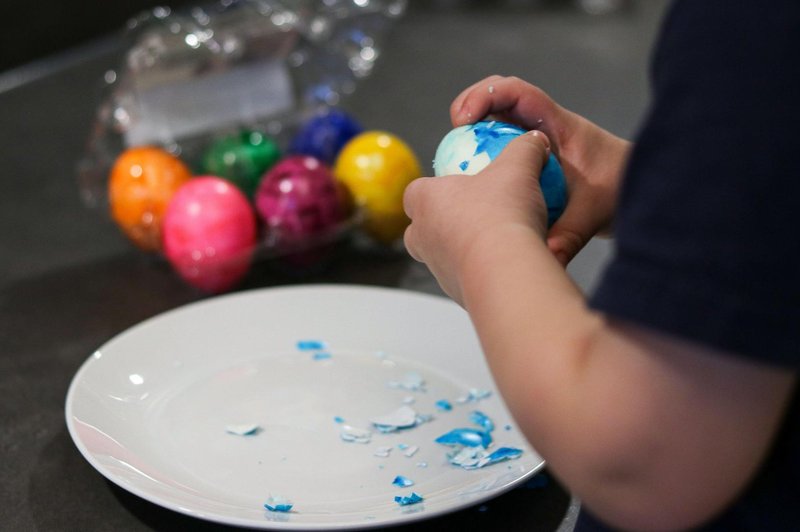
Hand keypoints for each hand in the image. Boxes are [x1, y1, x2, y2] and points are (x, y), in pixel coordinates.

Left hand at [404, 130, 550, 304]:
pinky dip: (480, 271)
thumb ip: (525, 148)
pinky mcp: (455, 293)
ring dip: (462, 249)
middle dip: (441, 222)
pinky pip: (465, 277)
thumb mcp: (519, 167)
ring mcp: (437, 268)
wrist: (506, 272)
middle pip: (421, 227)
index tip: (458, 185)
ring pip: (442, 256)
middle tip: (474, 214)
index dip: (434, 187)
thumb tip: (535, 140)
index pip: (416, 191)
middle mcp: (422, 237)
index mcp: (425, 201)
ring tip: (495, 242)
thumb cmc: (503, 214)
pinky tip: (506, 264)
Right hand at [451, 75, 630, 264]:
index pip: (518, 92)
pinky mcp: (530, 159)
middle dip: (470, 106)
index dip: (486, 95)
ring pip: (495, 124)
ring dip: (471, 135)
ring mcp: (535, 142)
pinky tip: (469, 185)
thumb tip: (545, 258)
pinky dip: (480, 158)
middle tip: (453, 134)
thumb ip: (568, 235)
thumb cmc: (620, 193)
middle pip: (499, 98)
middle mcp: (543, 127)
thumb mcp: (593, 214)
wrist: (638, 194)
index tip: (464, 120)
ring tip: (453, 162)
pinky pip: (498, 149)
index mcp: (558, 126)